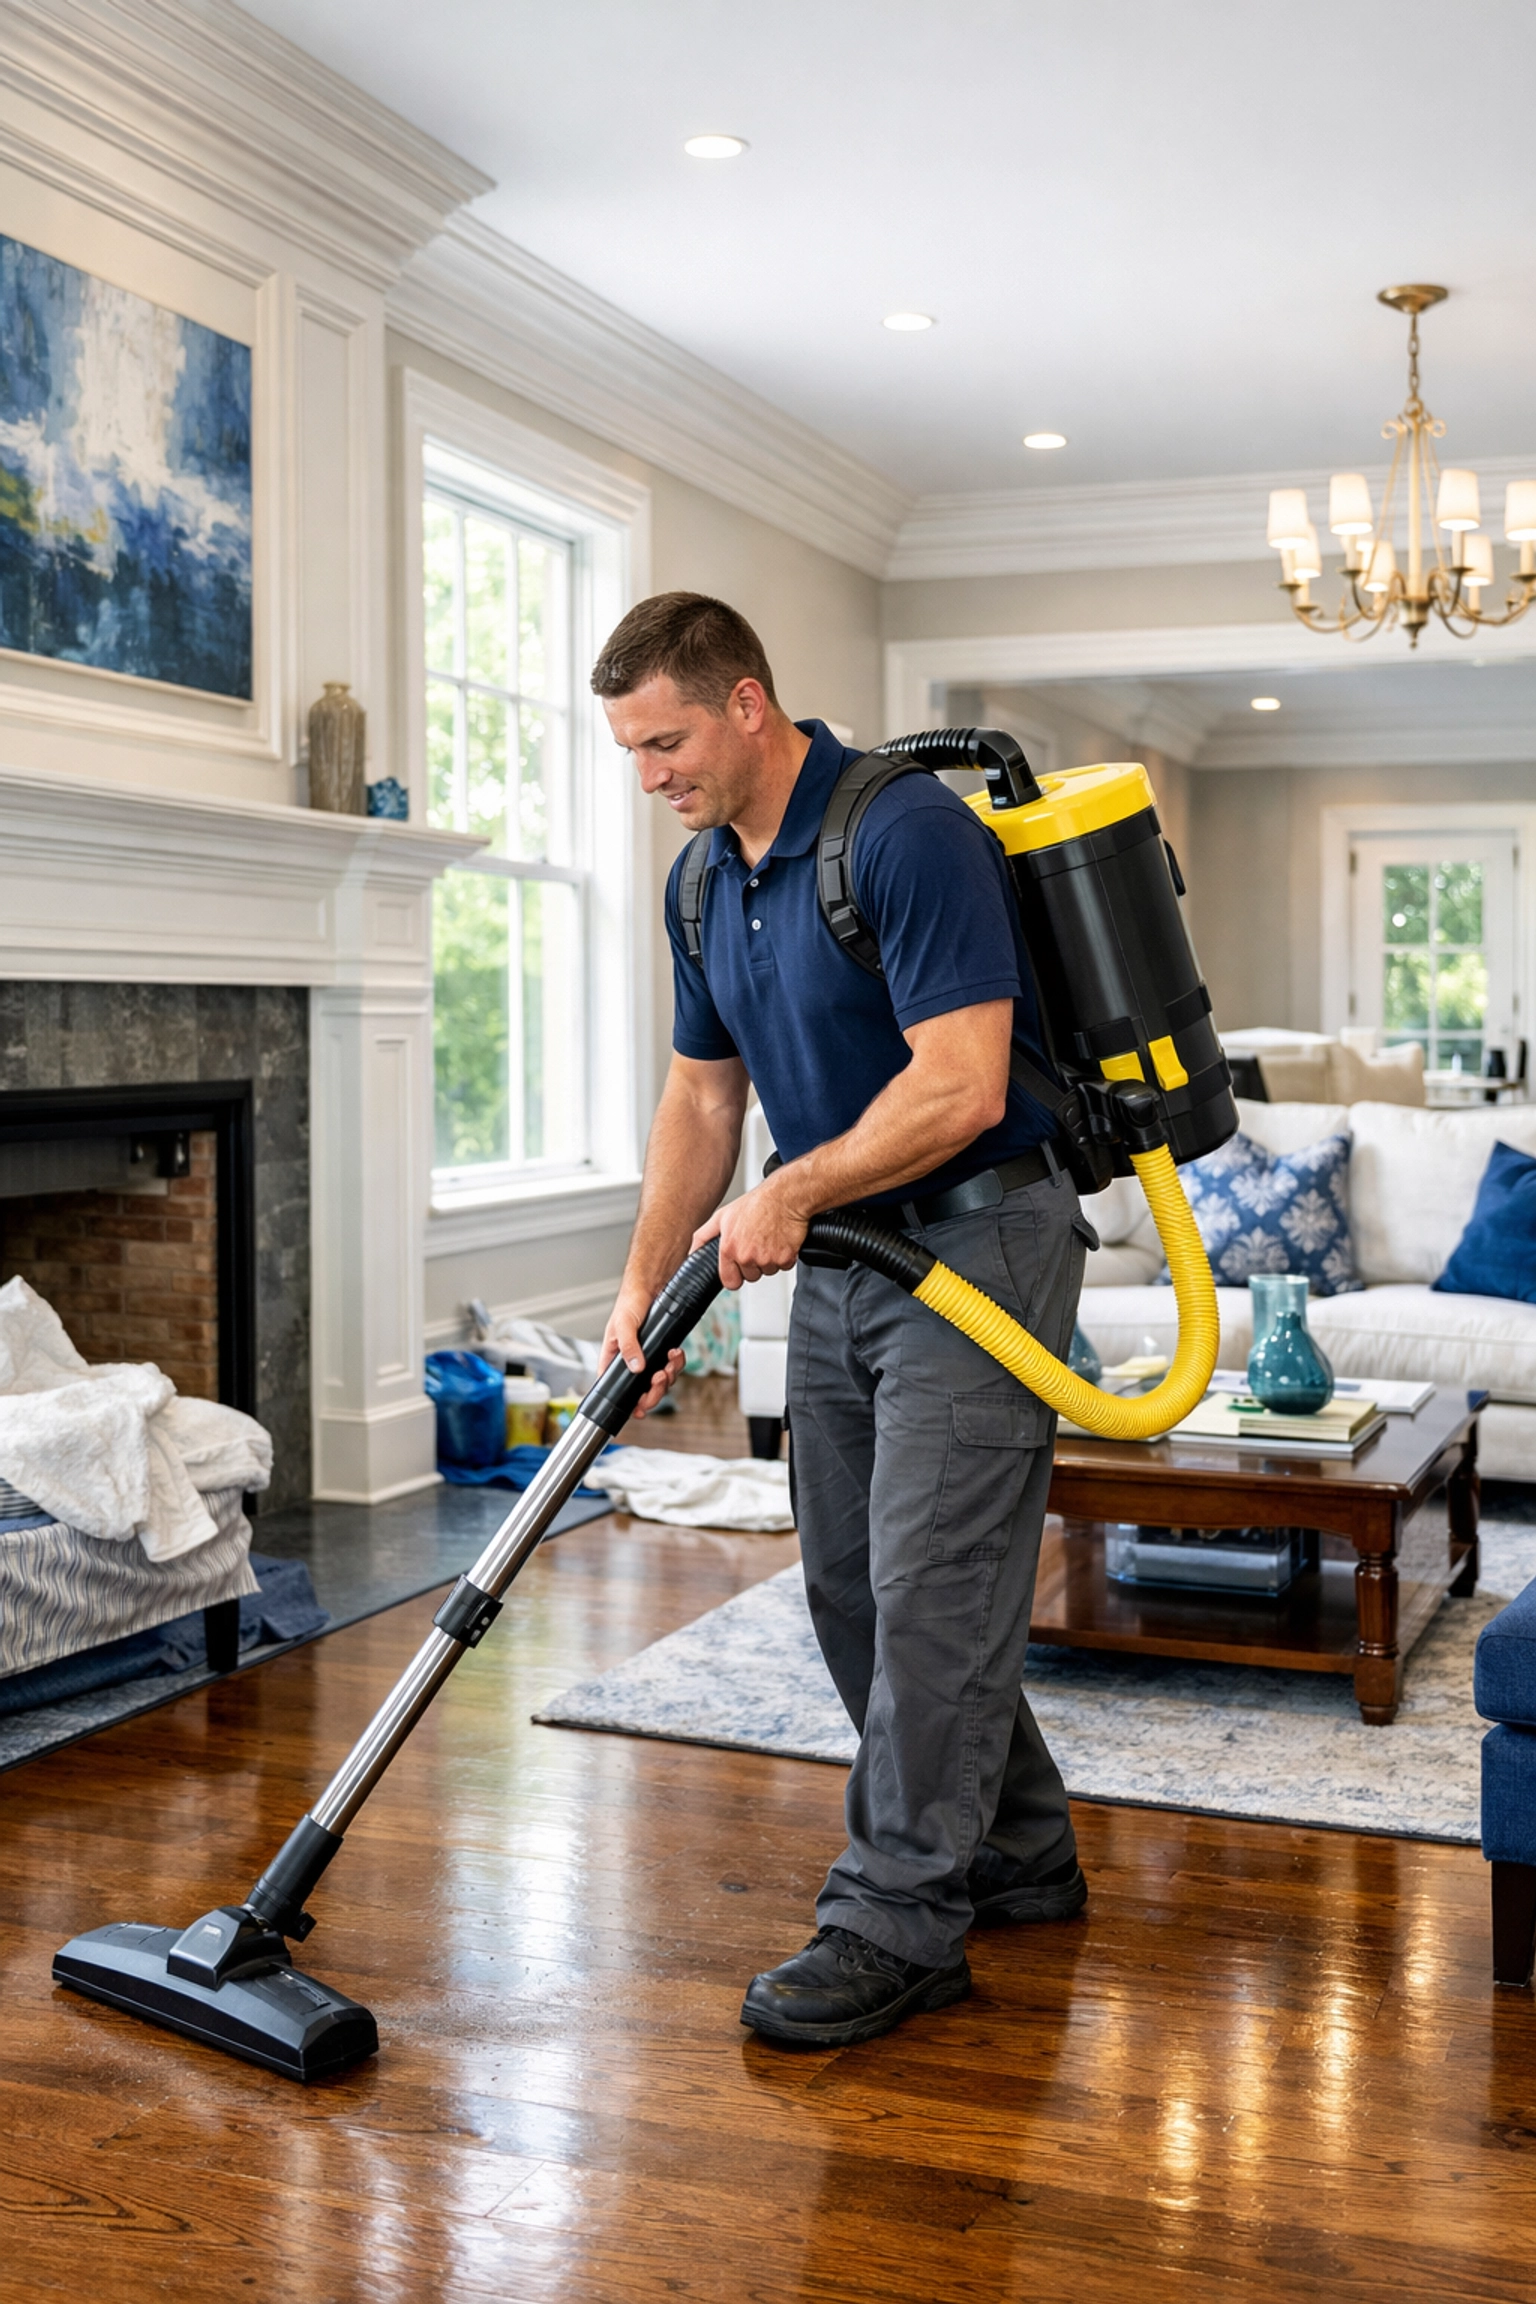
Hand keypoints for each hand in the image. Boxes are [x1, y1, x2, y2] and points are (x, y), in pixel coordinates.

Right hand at [599, 1282, 684, 1417]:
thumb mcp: (623, 1325)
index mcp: (614, 1360)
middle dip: (654, 1391)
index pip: (615, 1390)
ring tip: (670, 1362)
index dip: (628, 1404)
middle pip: (642, 1392)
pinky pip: (672, 1366)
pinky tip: (676, 1352)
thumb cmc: (629, 1302)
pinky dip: (676, 1362)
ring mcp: (648, 1358)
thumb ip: (628, 1347)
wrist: (651, 1286)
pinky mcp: (662, 1352)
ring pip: (660, 1381)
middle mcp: (630, 1363)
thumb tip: (636, 1368)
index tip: (639, 1410)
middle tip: (660, 1378)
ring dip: (668, 1376)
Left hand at [694, 1172, 808, 1289]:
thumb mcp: (722, 1216)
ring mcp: (767, 1258)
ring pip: (768, 1271)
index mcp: (729, 1248)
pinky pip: (784, 1266)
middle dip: (754, 1264)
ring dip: (770, 1259)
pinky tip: (780, 1240)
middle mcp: (747, 1256)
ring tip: (769, 1238)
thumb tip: (692, 1253)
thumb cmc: (756, 1204)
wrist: (785, 1196)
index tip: (739, 1266)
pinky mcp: (785, 1258)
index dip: (735, 1275)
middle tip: (757, 1242)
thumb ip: (703, 1237)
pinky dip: (785, 1256)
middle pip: (751, 1276)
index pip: (730, 1282)